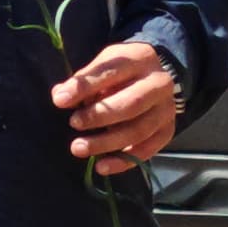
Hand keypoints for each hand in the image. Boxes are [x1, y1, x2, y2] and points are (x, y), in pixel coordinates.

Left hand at [55, 37, 180, 177]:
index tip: (60, 100)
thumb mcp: (104, 63)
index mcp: (140, 59)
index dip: (85, 87)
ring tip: (79, 147)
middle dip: (99, 116)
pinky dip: (123, 161)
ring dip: (106, 142)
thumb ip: (84, 79)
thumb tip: (60, 96)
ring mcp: (166, 109)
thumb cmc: (122, 71)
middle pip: (131, 103)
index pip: (111, 72)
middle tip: (74, 123)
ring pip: (138, 130)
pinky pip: (147, 150)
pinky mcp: (167, 131)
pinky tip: (101, 166)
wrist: (156, 76)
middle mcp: (159, 84)